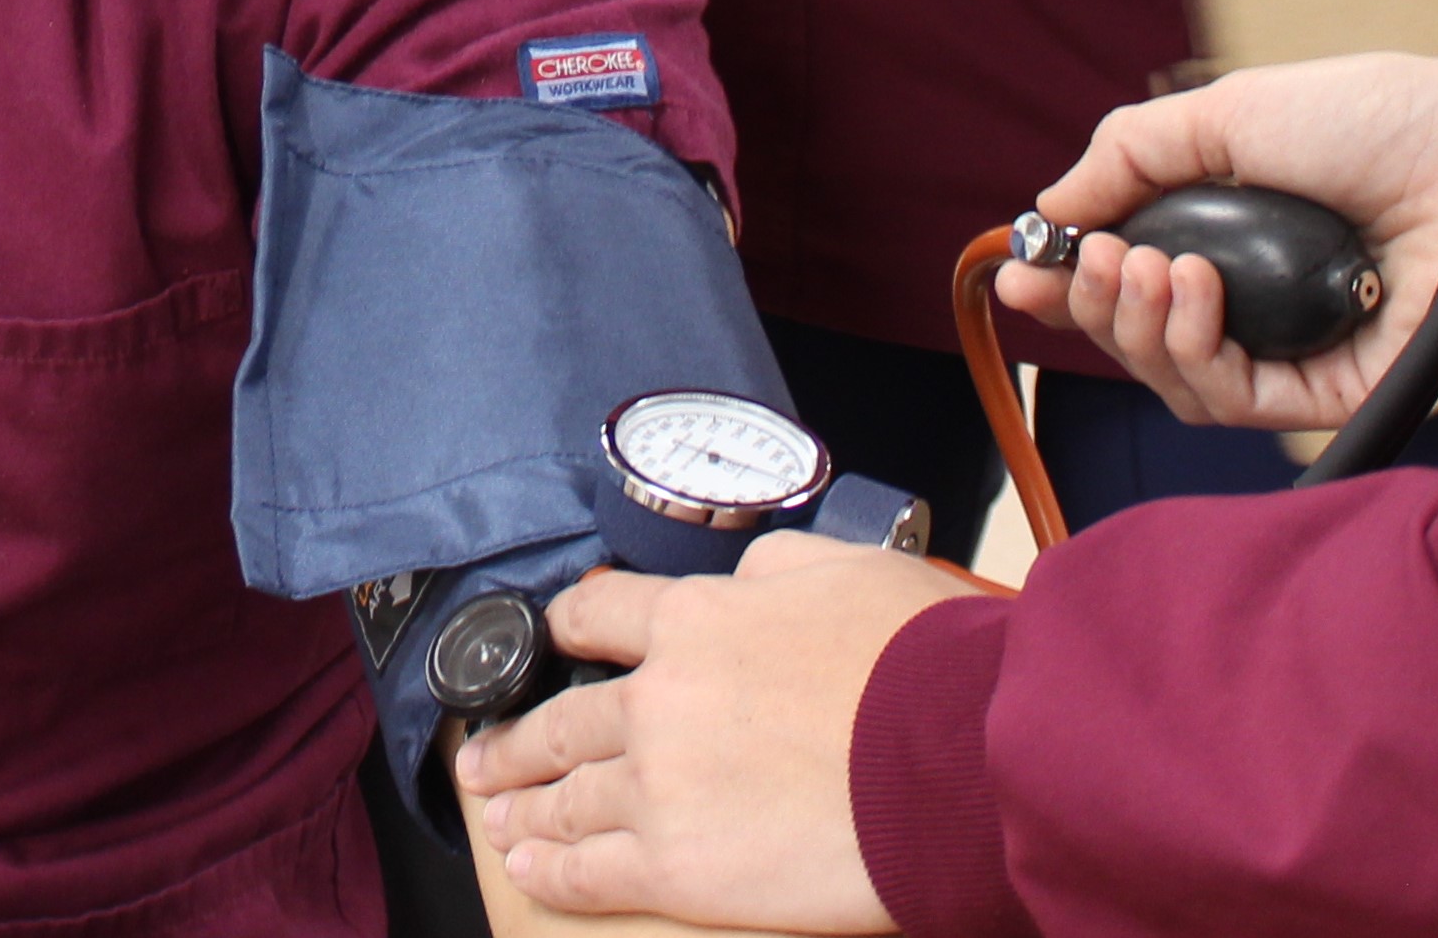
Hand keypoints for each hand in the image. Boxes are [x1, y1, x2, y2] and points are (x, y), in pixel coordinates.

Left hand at [456, 537, 955, 928]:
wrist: (952, 754)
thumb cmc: (918, 661)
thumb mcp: (842, 567)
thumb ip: (772, 568)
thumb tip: (741, 578)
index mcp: (698, 615)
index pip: (600, 614)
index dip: (568, 629)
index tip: (551, 644)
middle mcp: (660, 697)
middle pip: (563, 720)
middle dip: (515, 741)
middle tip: (485, 755)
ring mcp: (658, 786)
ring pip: (565, 796)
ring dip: (523, 806)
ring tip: (498, 814)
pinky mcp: (674, 868)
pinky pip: (586, 871)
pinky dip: (548, 869)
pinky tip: (529, 866)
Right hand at [994, 53, 1437, 432]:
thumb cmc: (1367, 118)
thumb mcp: (1227, 115)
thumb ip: (1131, 157)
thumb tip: (1050, 209)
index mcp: (1231, 240)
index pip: (1131, 284)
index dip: (1069, 287)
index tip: (1016, 274)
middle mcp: (1256, 303)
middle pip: (1142, 342)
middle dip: (1095, 306)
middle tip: (1095, 261)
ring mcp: (1293, 351)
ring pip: (1177, 382)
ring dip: (1138, 327)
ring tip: (1146, 266)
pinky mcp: (1332, 394)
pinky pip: (1235, 402)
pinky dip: (1194, 349)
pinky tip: (1193, 288)